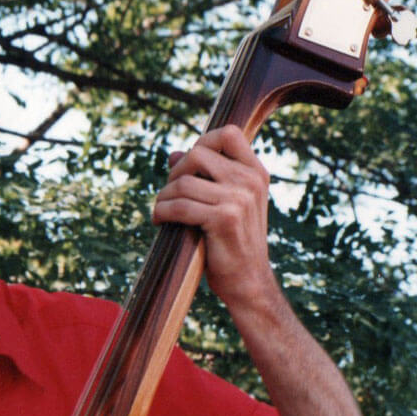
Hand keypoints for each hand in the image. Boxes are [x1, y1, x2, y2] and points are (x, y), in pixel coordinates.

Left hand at [152, 125, 274, 309]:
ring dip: (164, 197)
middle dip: (175, 173)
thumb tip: (174, 153)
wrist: (248, 282)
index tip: (188, 166)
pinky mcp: (224, 218)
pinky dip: (163, 212)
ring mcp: (240, 198)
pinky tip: (160, 221)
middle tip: (170, 194)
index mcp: (256, 172)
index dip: (202, 142)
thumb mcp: (225, 204)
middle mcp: (251, 181)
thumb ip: (205, 177)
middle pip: (198, 154)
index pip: (228, 133)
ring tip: (162, 211)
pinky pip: (180, 206)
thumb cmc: (232, 243)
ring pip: (184, 182)